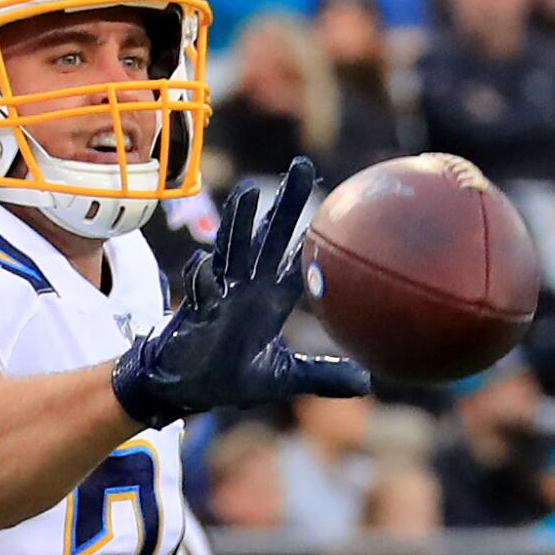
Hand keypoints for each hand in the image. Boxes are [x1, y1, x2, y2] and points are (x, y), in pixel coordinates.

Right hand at [112, 158, 370, 427]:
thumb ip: (321, 376)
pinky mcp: (195, 311)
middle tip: (302, 165)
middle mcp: (246, 288)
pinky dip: (200, 278)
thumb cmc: (230, 379)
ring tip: (248, 190)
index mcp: (269, 299)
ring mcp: (219, 294)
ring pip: (230, 249)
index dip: (315, 234)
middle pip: (268, 237)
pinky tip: (203, 266)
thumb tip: (369, 383)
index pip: (297, 260)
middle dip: (284, 203)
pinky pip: (199, 289)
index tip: (337, 204)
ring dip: (238, 222)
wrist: (185, 389)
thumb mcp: (282, 378)